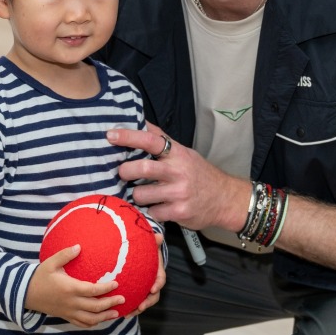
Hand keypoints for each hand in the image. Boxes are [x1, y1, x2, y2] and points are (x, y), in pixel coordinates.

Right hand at [23, 245, 125, 327]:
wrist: (24, 293)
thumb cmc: (39, 276)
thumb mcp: (51, 262)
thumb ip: (65, 255)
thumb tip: (79, 246)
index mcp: (70, 288)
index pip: (93, 290)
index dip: (106, 288)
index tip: (117, 284)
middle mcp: (71, 302)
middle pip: (95, 307)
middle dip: (111, 304)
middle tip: (123, 299)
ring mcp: (68, 311)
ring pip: (90, 319)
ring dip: (104, 317)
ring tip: (116, 314)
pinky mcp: (64, 316)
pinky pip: (81, 323)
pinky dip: (92, 323)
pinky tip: (99, 320)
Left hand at [107, 124, 248, 232]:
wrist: (225, 199)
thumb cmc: (199, 174)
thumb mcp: (184, 152)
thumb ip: (162, 141)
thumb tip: (139, 122)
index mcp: (178, 154)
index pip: (151, 140)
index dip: (129, 136)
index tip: (110, 135)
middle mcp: (179, 172)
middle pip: (143, 168)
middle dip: (126, 171)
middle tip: (123, 173)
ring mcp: (179, 193)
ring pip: (142, 194)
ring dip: (137, 195)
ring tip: (144, 194)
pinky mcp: (179, 212)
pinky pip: (152, 212)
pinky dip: (151, 210)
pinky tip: (158, 207)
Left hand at [125, 233, 165, 316]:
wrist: (137, 253)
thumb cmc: (144, 248)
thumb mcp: (148, 243)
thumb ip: (153, 240)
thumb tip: (159, 236)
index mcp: (157, 271)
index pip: (161, 279)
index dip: (158, 285)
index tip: (153, 289)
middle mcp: (152, 282)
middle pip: (154, 295)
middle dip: (148, 302)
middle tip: (141, 307)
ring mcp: (144, 288)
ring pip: (144, 301)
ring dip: (138, 309)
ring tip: (129, 314)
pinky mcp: (136, 292)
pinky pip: (135, 301)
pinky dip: (130, 307)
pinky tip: (122, 313)